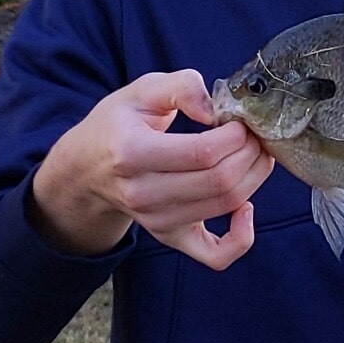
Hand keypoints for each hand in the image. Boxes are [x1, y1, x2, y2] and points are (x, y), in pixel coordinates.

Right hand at [31, 70, 273, 269]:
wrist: (88, 169)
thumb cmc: (119, 124)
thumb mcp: (142, 90)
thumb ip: (182, 87)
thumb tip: (215, 110)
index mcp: (132, 152)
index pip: (202, 153)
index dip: (235, 136)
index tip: (240, 121)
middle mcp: (142, 193)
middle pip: (219, 180)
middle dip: (250, 153)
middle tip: (254, 134)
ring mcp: (157, 220)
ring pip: (225, 205)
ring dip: (254, 177)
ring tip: (255, 153)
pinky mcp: (170, 237)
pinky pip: (215, 254)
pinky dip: (242, 237)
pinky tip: (246, 207)